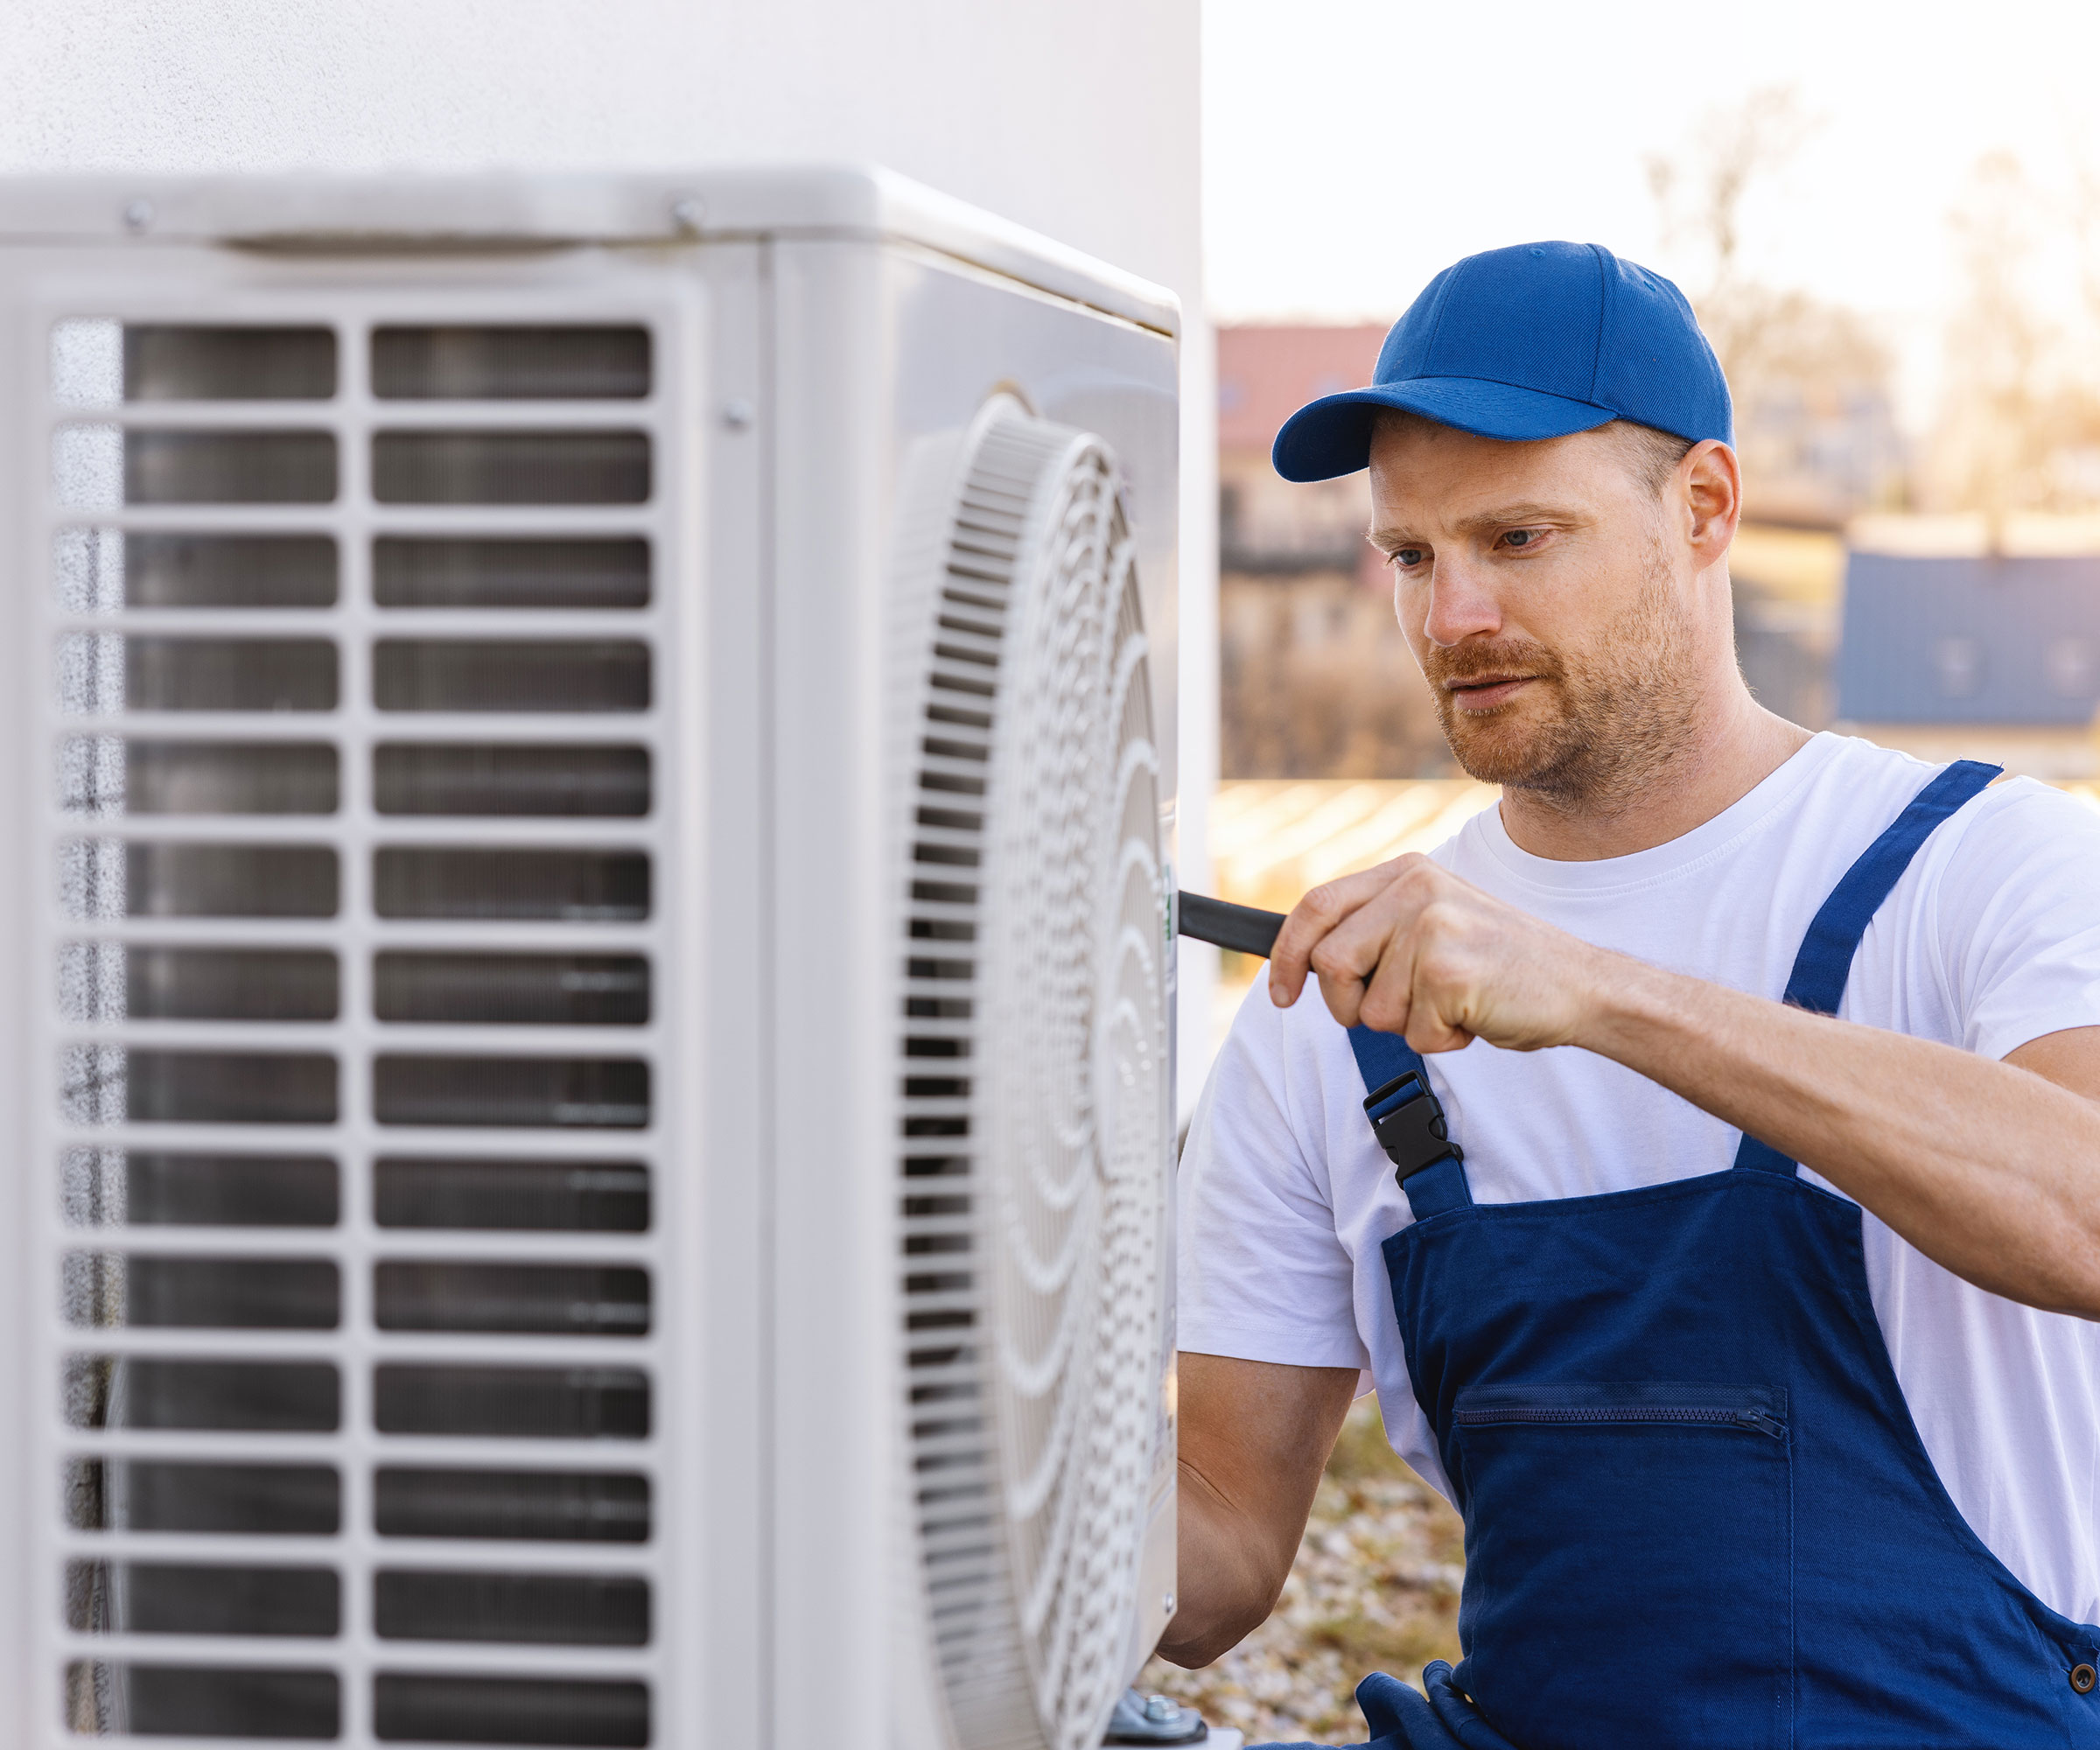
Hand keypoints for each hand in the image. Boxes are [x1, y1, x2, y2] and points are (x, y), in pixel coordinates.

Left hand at [1267, 854, 1610, 1052]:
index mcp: (1407, 873)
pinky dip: (1442, 1041)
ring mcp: (1430, 927)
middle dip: (1351, 1006)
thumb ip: (1379, 928)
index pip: (1316, 906)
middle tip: (1401, 1011)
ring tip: (1453, 1005)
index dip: (1287, 955)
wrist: (1581, 985)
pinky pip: (1412, 1034)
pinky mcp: (1447, 971)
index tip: (1283, 994)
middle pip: (1330, 963)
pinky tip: (1474, 1016)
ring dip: (1409, 1026)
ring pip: (1370, 1009)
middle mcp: (1415, 890)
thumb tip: (1307, 961)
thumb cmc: (1503, 966)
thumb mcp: (1435, 923)